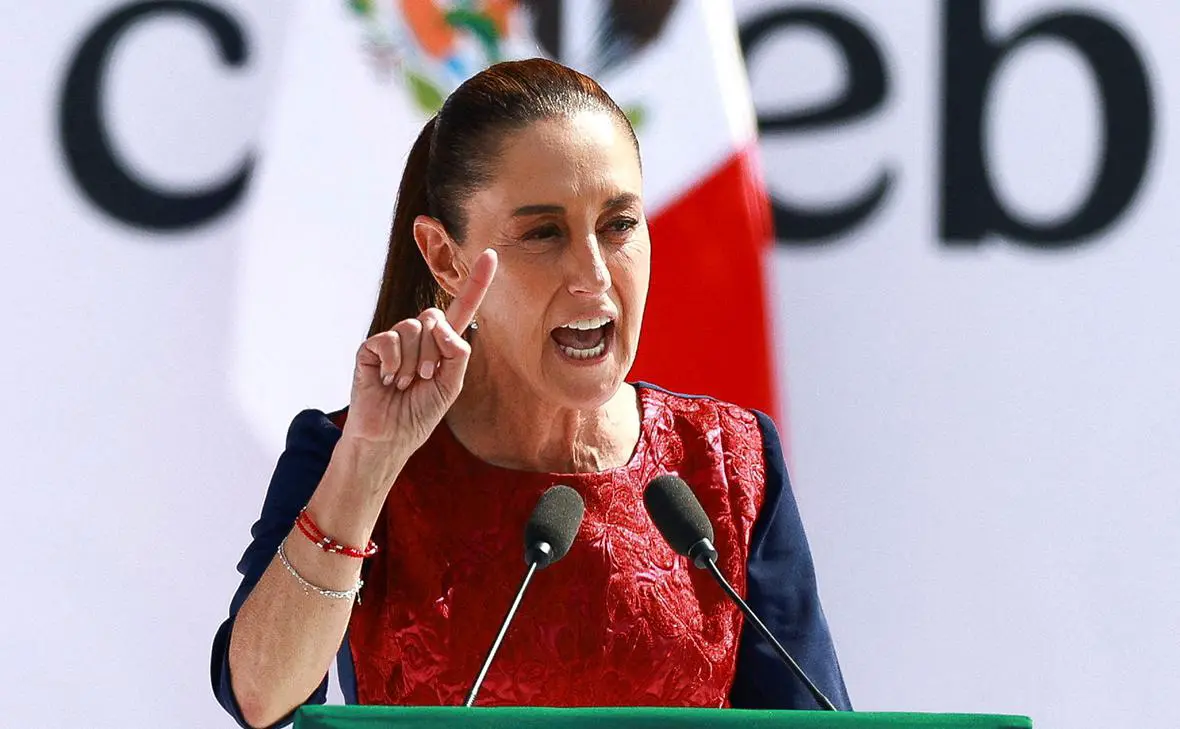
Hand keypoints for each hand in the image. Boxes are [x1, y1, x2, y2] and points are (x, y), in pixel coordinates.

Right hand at [342, 249, 496, 468]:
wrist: (389, 437)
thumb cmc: (419, 413)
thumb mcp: (451, 385)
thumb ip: (457, 353)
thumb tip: (438, 324)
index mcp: (443, 344)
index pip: (462, 307)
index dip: (476, 282)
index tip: (492, 255)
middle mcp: (419, 336)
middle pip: (435, 317)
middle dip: (433, 351)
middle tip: (422, 379)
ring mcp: (394, 340)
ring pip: (413, 328)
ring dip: (413, 363)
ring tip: (403, 384)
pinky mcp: (371, 348)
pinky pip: (389, 339)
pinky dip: (393, 363)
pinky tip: (387, 380)